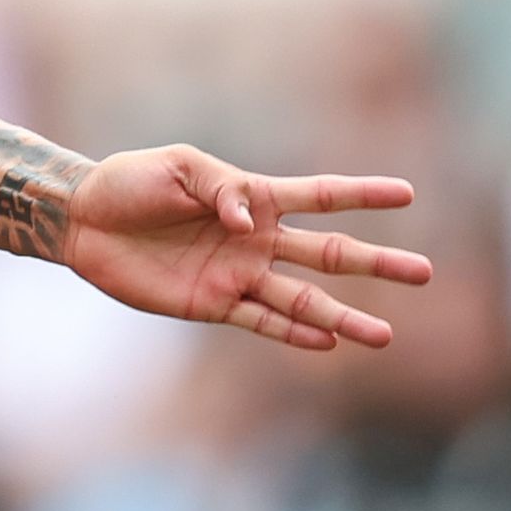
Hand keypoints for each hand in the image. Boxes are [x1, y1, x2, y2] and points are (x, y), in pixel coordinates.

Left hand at [62, 149, 432, 351]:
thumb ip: (222, 189)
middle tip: (424, 273)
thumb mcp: (177, 167)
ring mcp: (238, 276)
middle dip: (377, 262)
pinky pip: (260, 323)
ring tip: (384, 336)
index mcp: (255, 197)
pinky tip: (327, 343)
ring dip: (343, 316)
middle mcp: (257, 241)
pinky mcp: (212, 305)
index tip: (408, 194)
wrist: (86, 221)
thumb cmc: (131, 182)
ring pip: (304, 300)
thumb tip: (250, 220)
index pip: (322, 196)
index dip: (363, 195)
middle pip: (329, 254)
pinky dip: (292, 335)